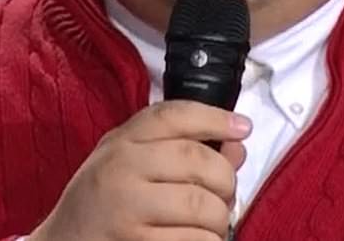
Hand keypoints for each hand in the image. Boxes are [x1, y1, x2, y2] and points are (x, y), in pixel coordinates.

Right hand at [29, 100, 250, 240]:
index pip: (174, 116)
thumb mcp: (129, 162)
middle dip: (225, 181)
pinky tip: (196, 239)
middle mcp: (121, 168)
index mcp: (121, 142)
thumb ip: (178, 148)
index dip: (215, 117)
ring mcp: (127, 208)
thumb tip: (237, 146)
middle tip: (224, 194)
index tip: (242, 128)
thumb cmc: (101, 202)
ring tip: (210, 223)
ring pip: (203, 207)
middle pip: (199, 161)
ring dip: (219, 219)